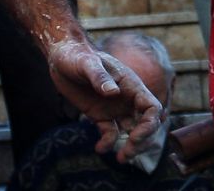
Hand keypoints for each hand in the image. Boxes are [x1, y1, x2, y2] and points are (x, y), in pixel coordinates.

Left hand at [48, 40, 162, 162]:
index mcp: (130, 85)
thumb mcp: (87, 64)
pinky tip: (99, 149)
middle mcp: (126, 98)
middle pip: (145, 124)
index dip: (149, 125)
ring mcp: (114, 107)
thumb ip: (100, 77)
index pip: (152, 108)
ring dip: (130, 146)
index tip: (133, 137)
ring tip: (120, 159)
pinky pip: (110, 133)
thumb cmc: (77, 55)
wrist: (62, 56)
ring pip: (130, 131)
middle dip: (141, 141)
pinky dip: (108, 143)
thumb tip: (113, 93)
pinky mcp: (100, 115)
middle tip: (126, 154)